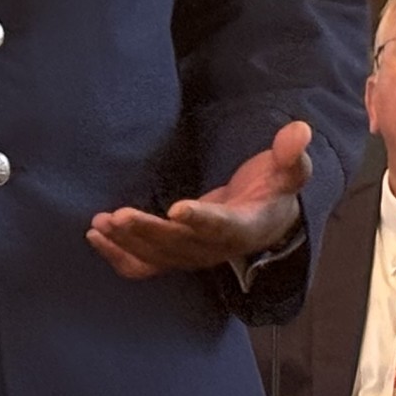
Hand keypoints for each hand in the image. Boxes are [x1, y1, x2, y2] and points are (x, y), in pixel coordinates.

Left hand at [86, 122, 312, 278]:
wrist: (265, 222)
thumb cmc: (272, 191)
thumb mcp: (288, 172)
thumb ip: (291, 155)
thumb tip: (300, 130)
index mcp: (245, 226)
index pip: (222, 225)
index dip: (201, 219)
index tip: (178, 209)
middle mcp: (216, 248)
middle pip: (180, 245)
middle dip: (148, 232)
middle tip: (118, 216)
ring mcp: (193, 256)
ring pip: (158, 258)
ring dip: (127, 243)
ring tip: (100, 223)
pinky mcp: (175, 257)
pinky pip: (146, 266)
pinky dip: (119, 257)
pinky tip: (95, 237)